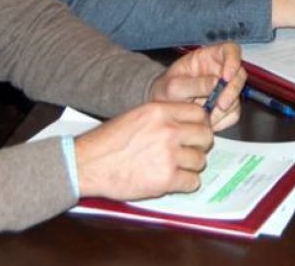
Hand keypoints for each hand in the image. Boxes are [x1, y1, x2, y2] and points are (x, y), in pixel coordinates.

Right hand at [74, 102, 212, 200]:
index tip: (194, 132)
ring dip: (191, 166)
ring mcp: (169, 155)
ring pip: (200, 161)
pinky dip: (185, 184)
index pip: (199, 113)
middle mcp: (168, 130)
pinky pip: (192, 182)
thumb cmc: (108, 141)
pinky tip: (172, 180)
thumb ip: (163, 117)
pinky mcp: (166, 179)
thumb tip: (188, 123)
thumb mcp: (137, 116)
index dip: (200, 124)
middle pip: (205, 136)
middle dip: (199, 145)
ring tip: (174, 167)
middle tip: (188, 151)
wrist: (88, 164)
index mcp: (160, 111)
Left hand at [151, 42, 245, 130]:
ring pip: (237, 97)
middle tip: (220, 104)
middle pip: (239, 75)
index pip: (231, 50)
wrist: (162, 109)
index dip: (233, 61)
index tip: (226, 77)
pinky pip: (233, 113)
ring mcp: (224, 89)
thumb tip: (215, 83)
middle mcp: (220, 71)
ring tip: (206, 116)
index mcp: (209, 57)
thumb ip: (193, 84)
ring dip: (225, 109)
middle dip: (232, 91)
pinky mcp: (226, 105)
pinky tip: (209, 121)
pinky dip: (223, 120)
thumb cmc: (165, 90)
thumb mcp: (173, 85)